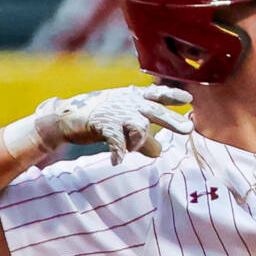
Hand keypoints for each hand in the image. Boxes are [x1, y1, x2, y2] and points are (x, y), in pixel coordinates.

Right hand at [32, 85, 194, 162]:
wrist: (67, 117)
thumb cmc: (100, 118)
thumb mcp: (124, 124)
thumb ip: (144, 138)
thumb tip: (160, 152)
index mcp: (135, 98)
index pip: (158, 95)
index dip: (173, 95)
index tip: (188, 99)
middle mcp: (128, 103)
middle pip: (155, 111)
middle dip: (172, 120)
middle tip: (188, 129)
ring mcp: (116, 112)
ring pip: (140, 128)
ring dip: (139, 143)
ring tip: (129, 149)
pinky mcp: (103, 124)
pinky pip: (116, 141)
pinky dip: (118, 152)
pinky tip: (116, 161)